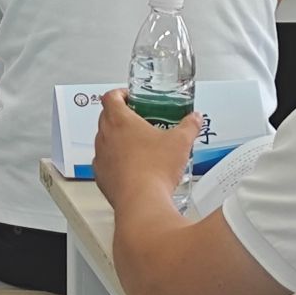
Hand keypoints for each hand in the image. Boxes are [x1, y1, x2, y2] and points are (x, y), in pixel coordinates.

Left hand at [92, 88, 201, 211]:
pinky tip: (131, 168)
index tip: (130, 97)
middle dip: (120, 116)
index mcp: (120, 120)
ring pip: (104, 140)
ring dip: (117, 140)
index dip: (119, 94)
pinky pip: (105, 163)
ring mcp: (100, 155)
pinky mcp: (101, 175)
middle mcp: (104, 135)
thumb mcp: (180, 142)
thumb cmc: (156, 168)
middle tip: (138, 121)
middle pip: (106, 117)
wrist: (142, 200)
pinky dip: (115, 162)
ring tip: (138, 147)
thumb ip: (189, 127)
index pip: (110, 97)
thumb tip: (195, 118)